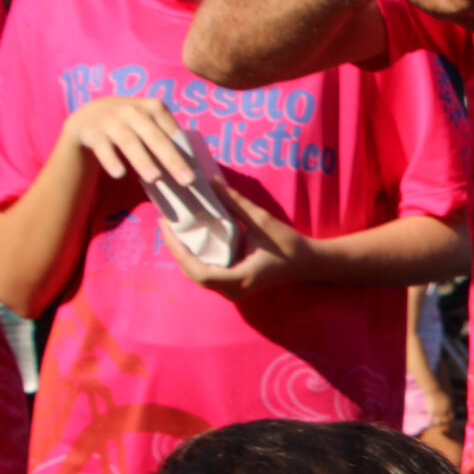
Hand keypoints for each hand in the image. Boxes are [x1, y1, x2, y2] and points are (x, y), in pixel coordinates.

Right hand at [62, 94, 194, 187]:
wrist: (86, 119)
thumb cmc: (127, 126)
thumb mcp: (145, 125)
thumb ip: (163, 139)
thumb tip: (189, 171)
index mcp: (151, 107)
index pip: (171, 130)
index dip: (183, 150)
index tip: (196, 172)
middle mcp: (131, 110)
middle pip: (154, 137)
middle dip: (172, 159)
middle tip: (187, 181)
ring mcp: (110, 119)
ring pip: (129, 141)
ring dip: (142, 160)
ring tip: (155, 178)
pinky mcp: (91, 131)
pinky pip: (103, 147)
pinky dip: (111, 160)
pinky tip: (120, 174)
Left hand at [163, 178, 313, 295]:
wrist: (307, 263)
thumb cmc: (288, 245)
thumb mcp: (262, 221)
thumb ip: (235, 203)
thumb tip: (210, 182)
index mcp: (239, 278)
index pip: (199, 271)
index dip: (179, 251)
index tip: (169, 229)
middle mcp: (233, 290)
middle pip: (193, 275)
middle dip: (176, 251)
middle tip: (166, 225)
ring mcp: (234, 290)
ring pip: (198, 276)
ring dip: (184, 255)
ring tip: (174, 231)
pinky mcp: (234, 284)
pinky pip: (208, 274)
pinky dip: (195, 259)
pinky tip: (190, 240)